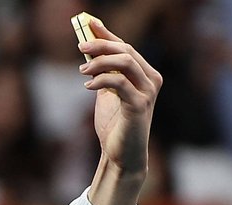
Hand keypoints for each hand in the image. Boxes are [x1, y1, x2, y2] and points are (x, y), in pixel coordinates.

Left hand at [78, 17, 160, 204]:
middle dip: (101, 44)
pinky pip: (120, 83)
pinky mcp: (139, 105)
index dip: (107, 33)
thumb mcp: (106, 93)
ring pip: (125, 62)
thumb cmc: (114, 124)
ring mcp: (148, 92)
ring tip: (81, 71)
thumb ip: (101, 72)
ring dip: (100, 62)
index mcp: (145, 74)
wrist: (121, 154)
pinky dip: (101, 80)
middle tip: (80, 45)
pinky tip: (87, 87)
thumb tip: (87, 49)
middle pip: (126, 50)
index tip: (88, 23)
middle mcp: (151, 79)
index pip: (126, 46)